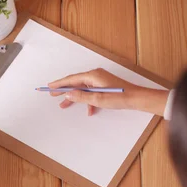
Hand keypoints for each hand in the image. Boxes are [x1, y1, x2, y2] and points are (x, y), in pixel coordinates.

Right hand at [48, 68, 168, 115]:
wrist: (136, 98)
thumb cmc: (119, 97)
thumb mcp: (98, 99)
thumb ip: (81, 97)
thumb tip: (67, 95)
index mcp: (93, 76)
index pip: (71, 79)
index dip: (59, 84)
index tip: (49, 87)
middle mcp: (95, 75)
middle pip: (75, 82)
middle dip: (64, 90)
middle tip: (52, 95)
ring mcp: (100, 80)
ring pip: (82, 88)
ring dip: (74, 97)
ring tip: (64, 105)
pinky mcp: (104, 86)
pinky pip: (91, 92)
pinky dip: (87, 100)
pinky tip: (88, 110)